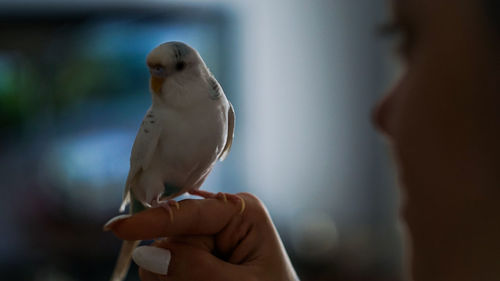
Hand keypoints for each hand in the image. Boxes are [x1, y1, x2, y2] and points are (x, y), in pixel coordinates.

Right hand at [108, 193, 298, 280]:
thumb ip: (196, 269)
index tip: (116, 229)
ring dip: (173, 278)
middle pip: (172, 237)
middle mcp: (220, 218)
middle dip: (173, 266)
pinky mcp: (197, 255)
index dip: (152, 221)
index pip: (188, 212)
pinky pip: (169, 269)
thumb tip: (149, 255)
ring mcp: (207, 237)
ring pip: (165, 256)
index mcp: (240, 211)